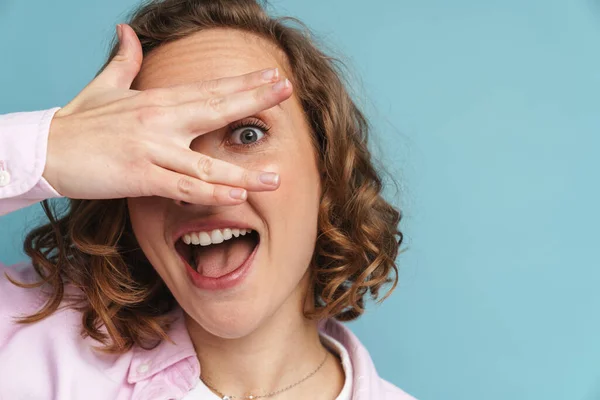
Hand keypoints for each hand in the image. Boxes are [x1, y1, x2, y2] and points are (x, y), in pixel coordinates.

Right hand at [43, 24, 291, 204]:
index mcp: (156, 101)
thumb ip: (124, 61)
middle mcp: (159, 121)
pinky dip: (209, 193)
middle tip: (286, 89)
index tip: (271, 74)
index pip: (208, 88)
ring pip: (205, 163)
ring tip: (276, 178)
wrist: (43, 150)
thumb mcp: (104, 87)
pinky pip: (181, 188)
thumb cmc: (78, 123)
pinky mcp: (139, 176)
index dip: (242, 83)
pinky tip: (235, 196)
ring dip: (243, 171)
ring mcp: (150, 149)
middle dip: (253, 99)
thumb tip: (126, 32)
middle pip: (214, 108)